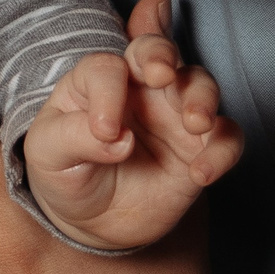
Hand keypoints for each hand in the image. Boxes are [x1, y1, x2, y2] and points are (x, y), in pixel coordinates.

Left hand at [22, 19, 243, 248]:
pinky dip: (223, 149)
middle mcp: (139, 87)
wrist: (92, 222)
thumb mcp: (48, 156)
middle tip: (161, 74)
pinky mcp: (199, 147)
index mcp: (96, 80)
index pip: (107, 68)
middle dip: (161, 54)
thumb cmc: (65, 174)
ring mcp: (173, 114)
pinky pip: (226, 137)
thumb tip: (118, 138)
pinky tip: (202, 172)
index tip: (105, 131)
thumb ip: (73, 137)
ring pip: (200, 84)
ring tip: (195, 124)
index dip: (108, 93)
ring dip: (202, 97)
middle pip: (157, 51)